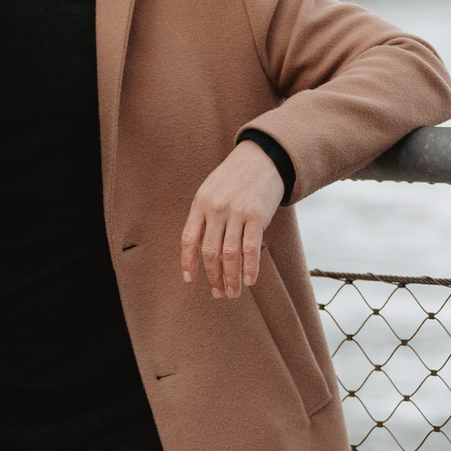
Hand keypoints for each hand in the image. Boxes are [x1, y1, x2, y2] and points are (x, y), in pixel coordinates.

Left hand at [181, 141, 286, 298]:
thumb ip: (205, 216)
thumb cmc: (235, 178)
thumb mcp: (212, 190)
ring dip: (231, 278)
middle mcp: (215, 208)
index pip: (189, 239)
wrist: (263, 157)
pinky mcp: (257, 215)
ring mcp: (236, 212)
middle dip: (213, 276)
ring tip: (233, 293)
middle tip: (218, 294)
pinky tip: (249, 281)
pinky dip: (249, 267)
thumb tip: (202, 251)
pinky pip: (250, 247)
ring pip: (230, 254)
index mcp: (200, 203)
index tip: (190, 280)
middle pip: (209, 251)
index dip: (188, 262)